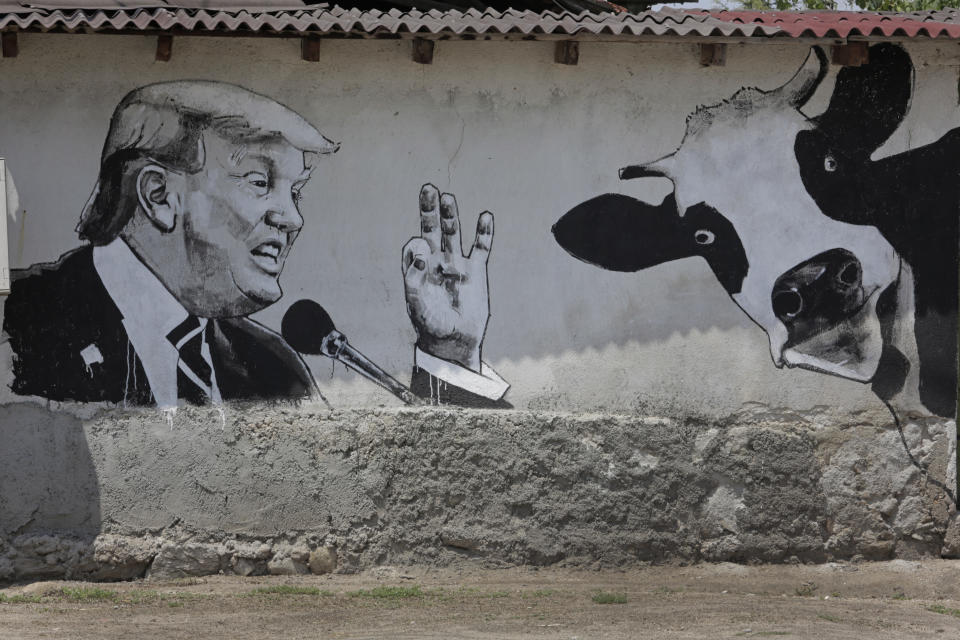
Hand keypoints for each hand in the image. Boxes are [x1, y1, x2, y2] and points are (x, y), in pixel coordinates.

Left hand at [402, 184, 493, 371]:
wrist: (454, 342)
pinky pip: (481, 248)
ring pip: (454, 233)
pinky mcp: (476, 271)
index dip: (417, 245)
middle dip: (429, 209)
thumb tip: (421, 251)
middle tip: (428, 188)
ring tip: (447, 198)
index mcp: (418, 269)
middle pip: (432, 229)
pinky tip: (485, 216)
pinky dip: (484, 232)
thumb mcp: (416, 303)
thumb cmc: (431, 325)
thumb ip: (413, 277)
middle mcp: (436, 261)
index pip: (414, 246)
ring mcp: (457, 264)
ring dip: (450, 216)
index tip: (423, 255)